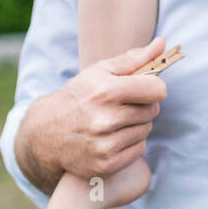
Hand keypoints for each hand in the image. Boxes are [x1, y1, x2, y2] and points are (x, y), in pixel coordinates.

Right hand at [17, 37, 168, 188]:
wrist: (45, 133)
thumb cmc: (78, 96)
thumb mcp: (100, 71)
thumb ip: (134, 58)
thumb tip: (162, 43)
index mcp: (106, 92)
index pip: (157, 90)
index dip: (154, 87)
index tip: (145, 88)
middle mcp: (105, 120)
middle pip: (152, 110)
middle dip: (143, 105)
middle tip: (124, 105)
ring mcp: (104, 145)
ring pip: (146, 130)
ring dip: (138, 124)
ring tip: (116, 120)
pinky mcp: (105, 165)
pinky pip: (139, 149)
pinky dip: (132, 142)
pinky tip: (114, 136)